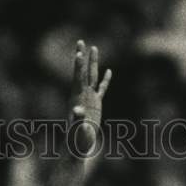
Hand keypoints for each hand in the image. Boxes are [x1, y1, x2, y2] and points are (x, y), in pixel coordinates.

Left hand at [68, 40, 111, 155]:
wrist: (79, 145)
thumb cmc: (77, 139)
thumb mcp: (78, 128)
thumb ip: (77, 119)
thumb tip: (77, 110)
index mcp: (77, 98)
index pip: (78, 78)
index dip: (78, 66)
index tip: (78, 52)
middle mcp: (82, 95)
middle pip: (84, 72)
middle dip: (82, 57)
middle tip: (80, 41)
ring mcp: (90, 98)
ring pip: (92, 77)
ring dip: (93, 63)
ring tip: (93, 47)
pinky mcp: (96, 104)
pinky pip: (102, 89)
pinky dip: (105, 80)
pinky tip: (109, 71)